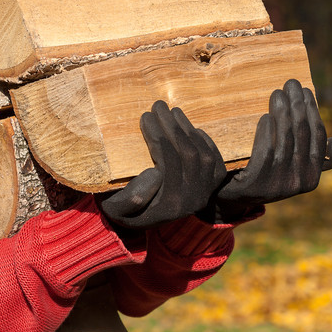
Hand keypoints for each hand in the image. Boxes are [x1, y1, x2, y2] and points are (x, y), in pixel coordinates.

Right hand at [99, 101, 226, 230]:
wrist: (145, 225)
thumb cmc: (125, 213)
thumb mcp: (116, 210)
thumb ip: (130, 198)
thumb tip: (155, 173)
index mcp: (171, 205)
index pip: (168, 161)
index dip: (157, 135)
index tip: (144, 117)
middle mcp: (193, 200)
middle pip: (187, 154)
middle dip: (172, 126)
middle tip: (157, 106)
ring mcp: (205, 193)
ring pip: (202, 154)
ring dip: (187, 129)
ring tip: (171, 111)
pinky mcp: (212, 187)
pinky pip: (215, 160)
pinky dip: (205, 141)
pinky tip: (191, 128)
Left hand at [209, 79, 331, 221]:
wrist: (231, 195)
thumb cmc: (265, 174)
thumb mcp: (292, 169)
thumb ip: (313, 157)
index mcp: (312, 178)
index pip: (317, 138)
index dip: (313, 112)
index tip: (307, 91)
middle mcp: (298, 182)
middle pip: (301, 134)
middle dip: (298, 105)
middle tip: (291, 83)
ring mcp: (278, 184)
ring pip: (284, 140)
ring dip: (282, 113)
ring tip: (277, 94)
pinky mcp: (256, 183)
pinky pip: (266, 151)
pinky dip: (267, 132)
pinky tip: (265, 117)